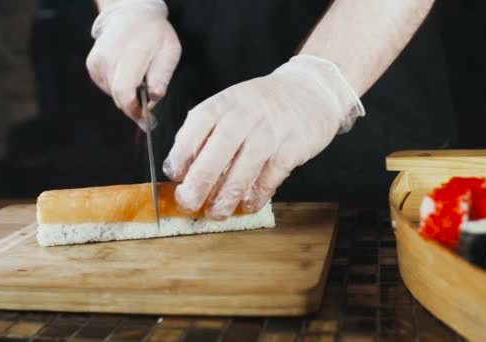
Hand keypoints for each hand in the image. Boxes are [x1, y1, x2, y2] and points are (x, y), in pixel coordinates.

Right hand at [86, 0, 180, 129]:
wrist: (130, 15)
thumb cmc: (154, 33)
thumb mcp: (169, 51)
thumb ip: (162, 76)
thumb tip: (154, 98)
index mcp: (130, 52)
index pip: (124, 90)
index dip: (134, 109)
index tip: (146, 117)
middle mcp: (109, 56)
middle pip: (118, 96)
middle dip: (134, 105)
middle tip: (148, 101)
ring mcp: (98, 61)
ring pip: (113, 94)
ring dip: (128, 94)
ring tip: (139, 76)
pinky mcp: (92, 65)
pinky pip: (107, 87)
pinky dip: (119, 87)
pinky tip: (127, 72)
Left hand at [162, 55, 364, 218]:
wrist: (311, 91)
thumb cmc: (262, 105)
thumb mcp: (231, 106)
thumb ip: (208, 134)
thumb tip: (184, 172)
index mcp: (224, 103)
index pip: (196, 126)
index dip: (182, 153)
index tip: (174, 176)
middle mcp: (245, 115)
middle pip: (218, 150)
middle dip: (200, 181)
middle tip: (187, 202)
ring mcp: (271, 131)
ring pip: (245, 168)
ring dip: (227, 196)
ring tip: (216, 212)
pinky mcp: (293, 147)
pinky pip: (271, 176)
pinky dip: (257, 195)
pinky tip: (247, 205)